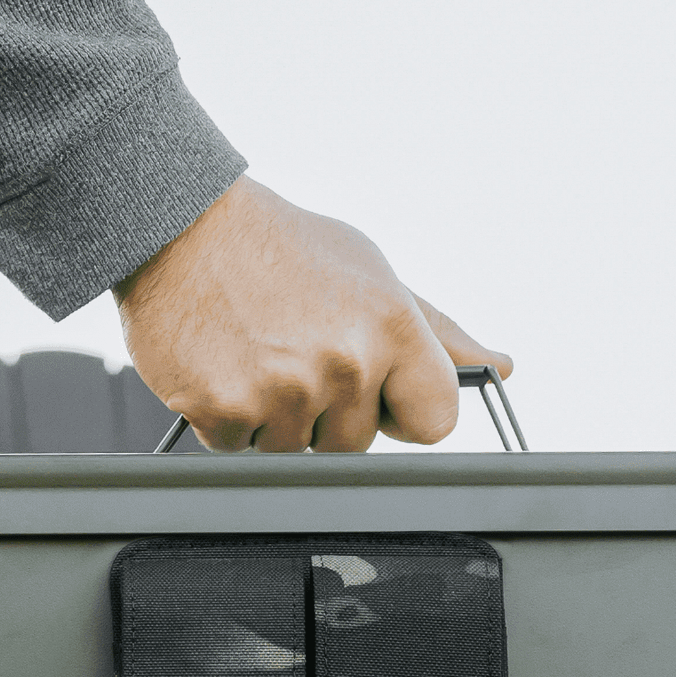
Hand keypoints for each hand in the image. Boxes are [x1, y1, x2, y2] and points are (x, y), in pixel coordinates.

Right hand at [113, 177, 511, 452]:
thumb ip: (436, 332)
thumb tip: (497, 367)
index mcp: (390, 324)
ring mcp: (285, 390)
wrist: (178, 225)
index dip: (404, 410)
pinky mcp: (226, 411)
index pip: (437, 419)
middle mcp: (344, 360)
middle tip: (296, 353)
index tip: (380, 393)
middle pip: (357, 444)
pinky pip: (240, 449)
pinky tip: (224, 364)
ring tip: (256, 352)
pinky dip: (228, 418)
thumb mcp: (371, 273)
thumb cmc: (277, 246)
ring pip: (297, 450)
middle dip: (328, 413)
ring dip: (275, 417)